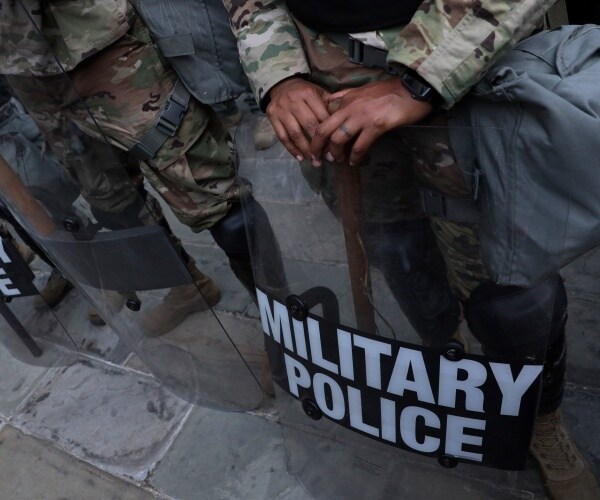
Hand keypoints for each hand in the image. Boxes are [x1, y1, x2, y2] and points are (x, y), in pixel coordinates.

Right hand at [266, 77, 330, 162]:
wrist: (282, 85)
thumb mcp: (319, 93)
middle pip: (308, 126)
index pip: (321, 116)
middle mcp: (294, 101)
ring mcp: (281, 110)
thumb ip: (329, 106)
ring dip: (305, 150)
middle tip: (326, 158)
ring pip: (295, 133)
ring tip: (314, 161)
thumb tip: (341, 125)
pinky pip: (282, 137)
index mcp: (308, 94)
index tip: (335, 146)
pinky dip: (291, 149)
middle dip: (318, 144)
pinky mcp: (272, 117)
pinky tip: (300, 158)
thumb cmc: (305, 93)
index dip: (329, 132)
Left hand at [311, 78, 433, 165]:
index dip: (317, 136)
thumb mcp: (363, 90)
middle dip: (318, 147)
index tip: (317, 147)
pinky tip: (354, 162)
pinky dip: (355, 157)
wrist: (413, 88)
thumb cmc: (390, 90)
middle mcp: (350, 108)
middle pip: (324, 130)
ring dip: (336, 154)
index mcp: (346, 99)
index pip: (324, 119)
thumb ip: (345, 96)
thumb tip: (329, 101)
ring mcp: (363, 117)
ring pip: (338, 139)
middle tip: (318, 159)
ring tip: (338, 161)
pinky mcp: (376, 126)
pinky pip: (360, 146)